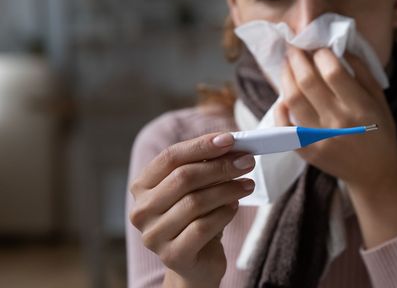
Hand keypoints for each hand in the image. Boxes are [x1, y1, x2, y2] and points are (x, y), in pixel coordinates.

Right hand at [129, 132, 255, 286]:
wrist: (195, 263)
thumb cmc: (196, 218)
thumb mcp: (196, 189)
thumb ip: (206, 166)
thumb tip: (233, 145)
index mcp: (142, 187)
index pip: (170, 157)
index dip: (201, 145)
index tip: (230, 139)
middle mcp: (142, 210)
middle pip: (183, 178)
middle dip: (220, 166)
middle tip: (247, 161)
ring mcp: (154, 235)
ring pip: (195, 202)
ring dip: (228, 189)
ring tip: (247, 185)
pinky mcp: (173, 255)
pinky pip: (203, 226)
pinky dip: (224, 213)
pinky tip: (234, 206)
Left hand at [275, 47, 396, 247]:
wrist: (375, 172)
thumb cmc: (379, 130)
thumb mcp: (379, 98)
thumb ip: (361, 70)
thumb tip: (337, 44)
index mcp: (360, 107)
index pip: (333, 72)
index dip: (321, 53)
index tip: (318, 46)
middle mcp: (338, 123)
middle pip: (308, 81)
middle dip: (297, 58)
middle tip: (294, 47)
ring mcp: (320, 139)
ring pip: (293, 100)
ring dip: (286, 77)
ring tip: (287, 65)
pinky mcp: (307, 152)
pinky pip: (284, 127)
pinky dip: (279, 109)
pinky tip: (283, 97)